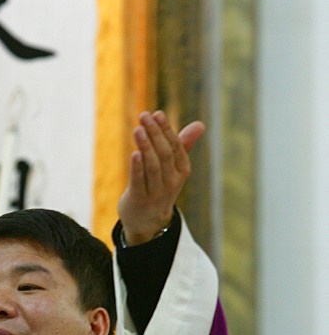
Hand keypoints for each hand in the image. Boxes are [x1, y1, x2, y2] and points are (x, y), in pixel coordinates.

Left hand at [117, 111, 204, 245]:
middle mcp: (171, 181)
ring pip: (153, 167)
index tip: (157, 113)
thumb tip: (200, 124)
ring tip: (137, 129)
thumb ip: (183, 145)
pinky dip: (137, 167)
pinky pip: (139, 181)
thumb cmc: (159, 186)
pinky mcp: (139, 200)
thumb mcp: (173, 167)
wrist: (148, 221)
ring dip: (145, 146)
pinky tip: (134, 152)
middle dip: (155, 133)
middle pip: (164, 154)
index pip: (176, 147)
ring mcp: (156, 192)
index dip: (167, 130)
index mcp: (182, 171)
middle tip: (144, 115)